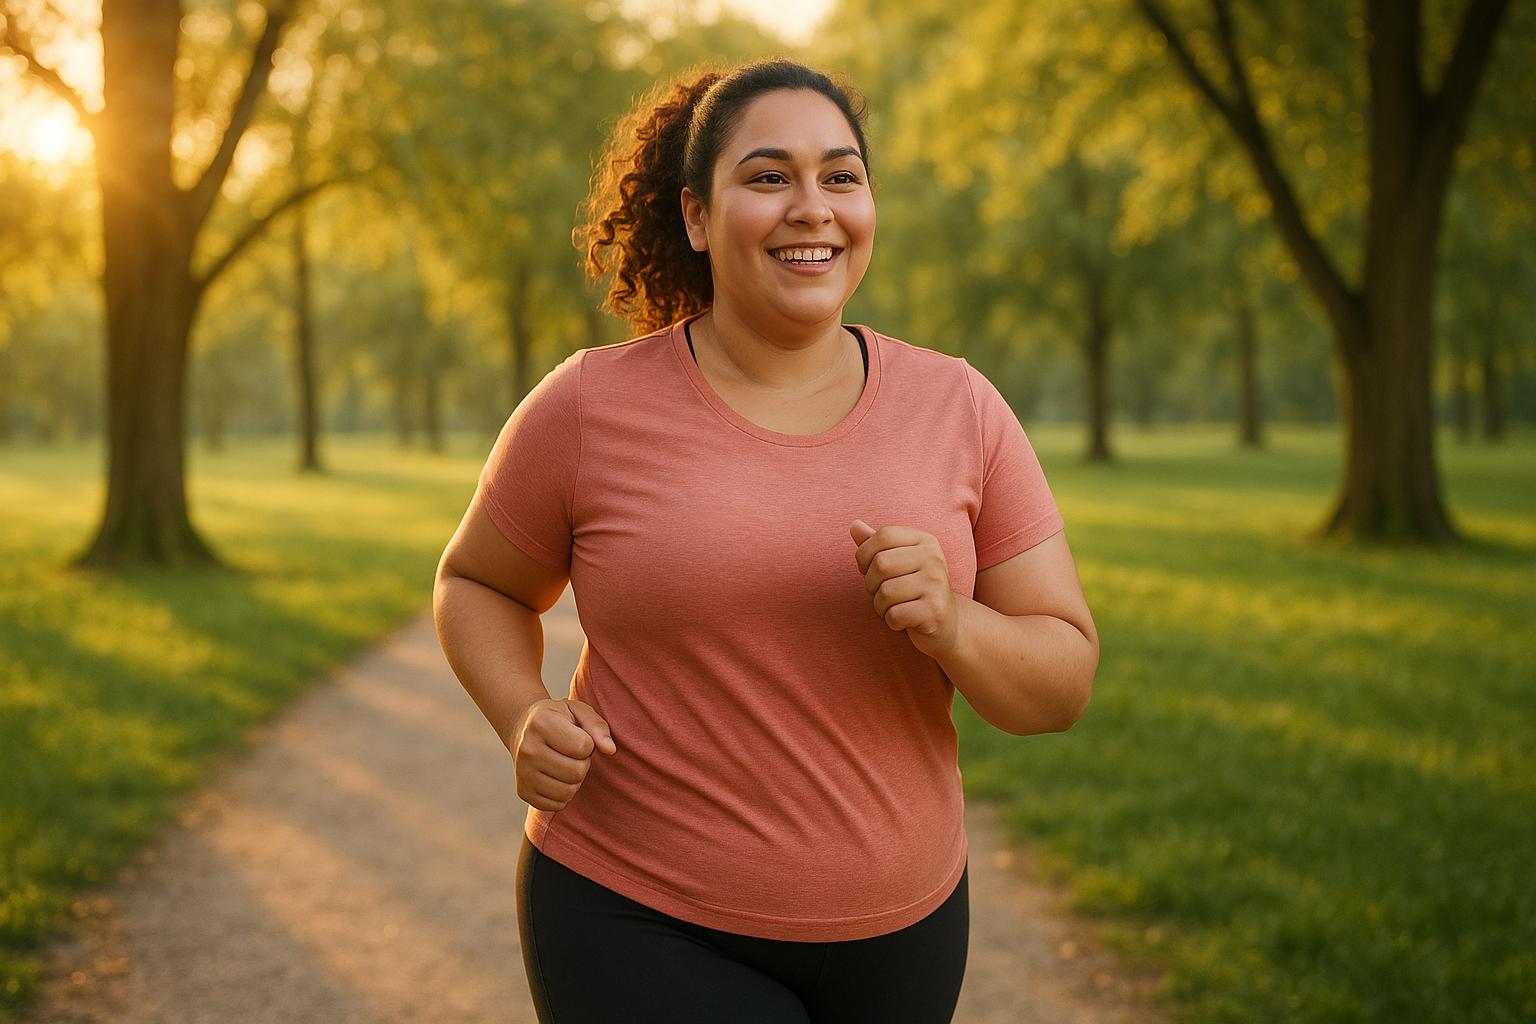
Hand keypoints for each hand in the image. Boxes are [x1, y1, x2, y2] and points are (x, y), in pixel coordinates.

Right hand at [509, 698, 616, 811]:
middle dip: (583, 764)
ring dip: (574, 781)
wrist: (522, 727)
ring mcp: (523, 773)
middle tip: (573, 754)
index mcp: (542, 724)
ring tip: (566, 765)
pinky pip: (556, 805)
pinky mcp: (523, 792)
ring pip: (567, 792)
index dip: (588, 744)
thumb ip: (598, 727)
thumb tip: (610, 750)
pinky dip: (563, 795)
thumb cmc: (558, 718)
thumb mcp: (578, 711)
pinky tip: (556, 777)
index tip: (578, 737)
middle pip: (576, 772)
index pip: (583, 747)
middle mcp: (528, 749)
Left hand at [850, 519, 959, 659]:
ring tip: (894, 606)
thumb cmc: (913, 589)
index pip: (884, 535)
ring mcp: (937, 583)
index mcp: (925, 541)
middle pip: (881, 564)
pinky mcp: (935, 610)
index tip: (869, 569)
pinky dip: (891, 621)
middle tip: (883, 593)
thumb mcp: (896, 563)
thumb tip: (854, 525)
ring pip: (885, 592)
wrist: (946, 622)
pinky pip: (894, 615)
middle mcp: (934, 558)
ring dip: (880, 605)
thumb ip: (876, 544)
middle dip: (871, 584)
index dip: (865, 554)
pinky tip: (904, 620)